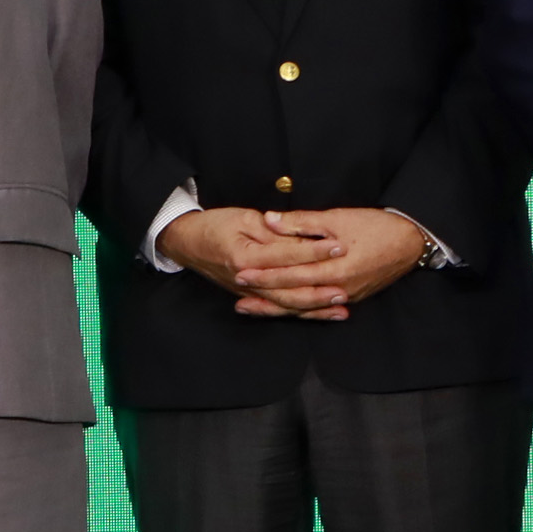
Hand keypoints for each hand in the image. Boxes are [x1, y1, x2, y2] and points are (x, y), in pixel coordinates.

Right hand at [158, 205, 340, 315]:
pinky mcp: (250, 296)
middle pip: (289, 287)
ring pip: (286, 303)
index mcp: (245, 257)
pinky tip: (321, 313)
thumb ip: (272, 230)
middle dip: (320, 287)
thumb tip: (299, 237)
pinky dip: (301, 312)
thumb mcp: (243, 218)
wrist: (185, 242)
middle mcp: (246, 280)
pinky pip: (278, 308)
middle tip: (347, 285)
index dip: (314, 250)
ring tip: (341, 306)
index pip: (287, 254)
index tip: (340, 244)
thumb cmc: (213, 225)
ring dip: (315, 307)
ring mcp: (248, 291)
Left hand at [223, 208, 431, 321]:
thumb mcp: (338, 218)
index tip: (241, 272)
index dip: (265, 274)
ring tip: (250, 307)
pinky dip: (298, 309)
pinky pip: (318, 307)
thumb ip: (302, 222)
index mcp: (335, 268)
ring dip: (277, 307)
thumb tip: (269, 220)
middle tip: (238, 292)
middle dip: (265, 295)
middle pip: (295, 296)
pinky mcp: (352, 297)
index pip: (292, 275)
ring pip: (305, 307)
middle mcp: (340, 288)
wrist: (413, 240)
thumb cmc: (377, 226)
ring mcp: (347, 296)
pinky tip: (282, 308)